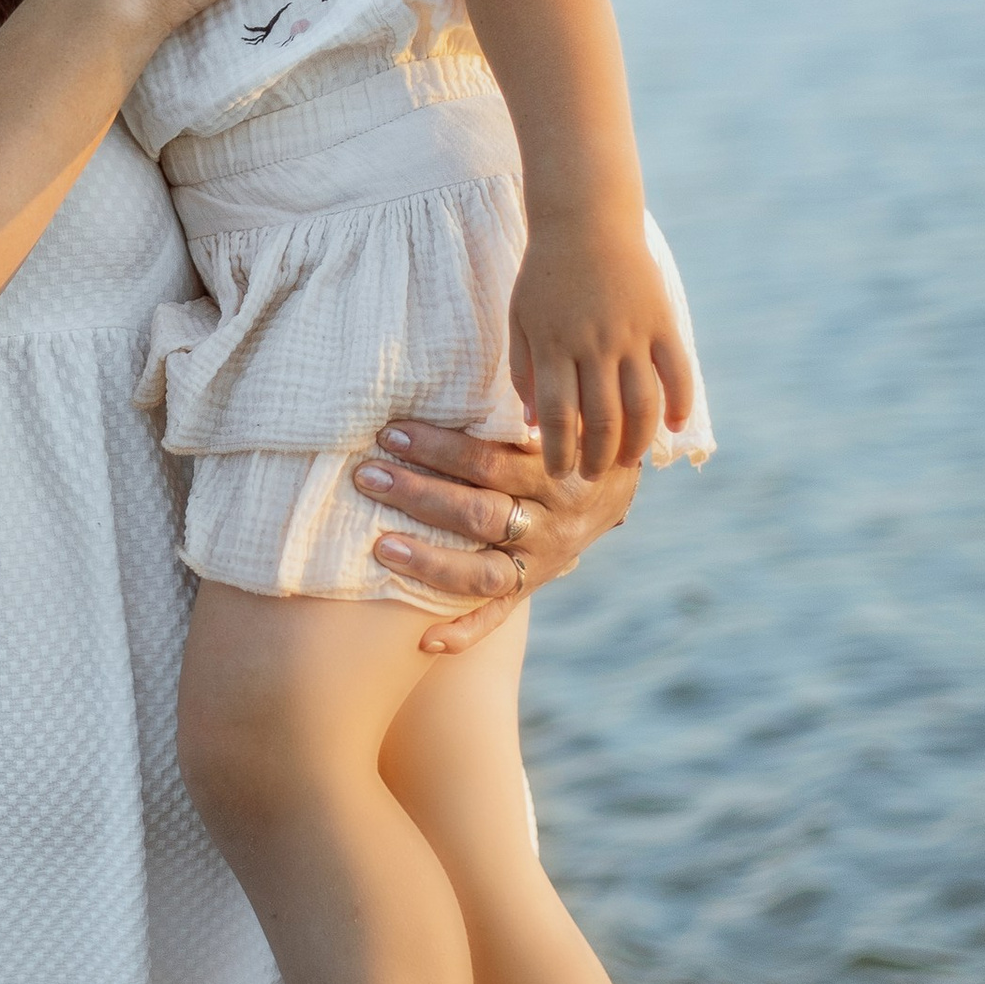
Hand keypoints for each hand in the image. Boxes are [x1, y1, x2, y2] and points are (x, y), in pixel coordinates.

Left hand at [351, 421, 640, 654]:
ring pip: (483, 569)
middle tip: (366, 474)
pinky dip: (464, 633)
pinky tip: (424, 641)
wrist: (617, 481)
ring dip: (430, 561)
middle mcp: (554, 521)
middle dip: (419, 494)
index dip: (440, 448)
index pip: (492, 462)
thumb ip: (514, 396)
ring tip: (380, 546)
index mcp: (558, 471)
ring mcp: (544, 561)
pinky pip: (498, 617)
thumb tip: (457, 342)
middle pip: (481, 513)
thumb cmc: (565, 430)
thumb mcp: (556, 407)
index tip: (390, 431)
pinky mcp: (534, 587)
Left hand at [507, 215, 698, 479]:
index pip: (558, 417)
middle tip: (592, 476)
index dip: (559, 453)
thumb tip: (533, 425)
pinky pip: (678, 372)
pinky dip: (679, 404)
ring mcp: (632, 332)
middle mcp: (594, 344)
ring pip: (642, 405)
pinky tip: (673, 427)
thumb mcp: (521, 320)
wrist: (584, 217)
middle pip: (602, 419)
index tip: (558, 474)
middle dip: (597, 457)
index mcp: (554, 345)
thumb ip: (524, 372)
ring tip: (626, 460)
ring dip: (637, 442)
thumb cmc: (545, 274)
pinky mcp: (661, 320)